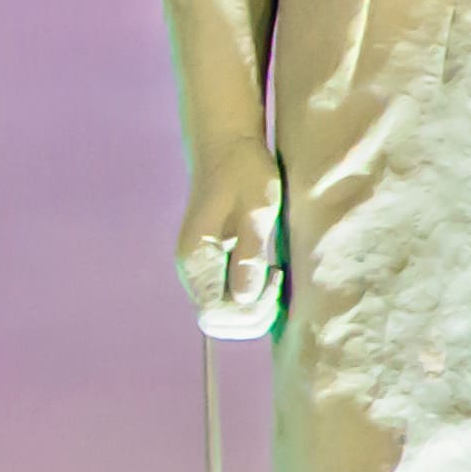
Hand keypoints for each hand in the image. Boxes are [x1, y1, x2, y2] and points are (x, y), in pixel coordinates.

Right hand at [176, 149, 283, 341]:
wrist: (228, 147)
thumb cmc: (245, 172)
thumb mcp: (257, 208)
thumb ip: (250, 253)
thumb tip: (244, 298)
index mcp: (196, 258)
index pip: (213, 315)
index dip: (249, 310)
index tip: (273, 275)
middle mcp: (193, 271)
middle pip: (217, 324)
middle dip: (253, 315)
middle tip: (277, 278)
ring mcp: (203, 271)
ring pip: (225, 316)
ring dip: (255, 308)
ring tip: (275, 274)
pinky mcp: (215, 266)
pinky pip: (231, 300)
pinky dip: (254, 299)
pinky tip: (271, 274)